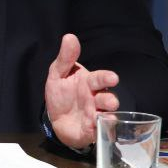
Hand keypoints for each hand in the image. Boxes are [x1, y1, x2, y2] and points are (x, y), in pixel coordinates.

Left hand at [44, 33, 119, 149]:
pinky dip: (98, 129)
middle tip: (111, 102)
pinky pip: (97, 131)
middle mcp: (96, 99)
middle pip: (107, 99)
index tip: (112, 78)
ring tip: (104, 116)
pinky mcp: (91, 130)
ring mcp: (95, 115)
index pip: (100, 79)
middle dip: (110, 100)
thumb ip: (65, 58)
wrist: (55, 118)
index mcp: (89, 83)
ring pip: (106, 115)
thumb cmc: (61, 93)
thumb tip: (69, 37)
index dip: (106, 78)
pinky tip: (96, 128)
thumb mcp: (58, 74)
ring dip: (107, 116)